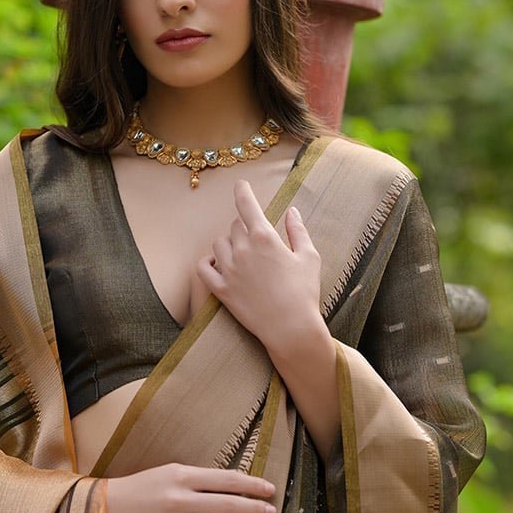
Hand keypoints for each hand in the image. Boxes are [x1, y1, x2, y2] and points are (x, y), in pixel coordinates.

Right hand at [105, 463, 275, 512]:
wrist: (103, 508)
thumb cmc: (141, 487)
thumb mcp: (169, 472)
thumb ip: (198, 478)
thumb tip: (233, 483)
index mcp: (182, 476)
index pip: (227, 480)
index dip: (252, 485)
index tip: (270, 490)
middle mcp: (180, 499)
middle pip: (227, 505)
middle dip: (254, 509)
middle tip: (271, 512)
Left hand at [197, 180, 323, 354]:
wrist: (291, 328)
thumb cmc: (304, 292)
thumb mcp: (309, 257)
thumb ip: (298, 231)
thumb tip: (292, 211)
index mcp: (265, 238)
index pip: (247, 205)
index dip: (243, 191)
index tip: (240, 184)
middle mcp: (243, 250)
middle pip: (234, 225)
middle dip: (244, 226)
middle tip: (255, 238)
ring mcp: (229, 270)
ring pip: (218, 244)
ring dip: (228, 243)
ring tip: (240, 252)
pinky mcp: (221, 290)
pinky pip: (203, 269)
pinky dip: (207, 262)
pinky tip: (214, 263)